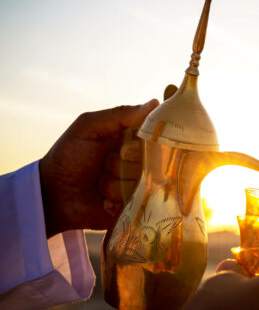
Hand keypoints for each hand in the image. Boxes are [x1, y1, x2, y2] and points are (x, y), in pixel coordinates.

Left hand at [39, 100, 158, 237]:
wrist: (52, 194)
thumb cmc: (68, 157)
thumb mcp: (88, 127)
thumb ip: (120, 115)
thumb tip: (155, 103)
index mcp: (132, 140)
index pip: (155, 138)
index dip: (142, 144)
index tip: (125, 148)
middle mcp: (138, 162)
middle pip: (150, 164)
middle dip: (122, 167)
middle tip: (103, 166)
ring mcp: (137, 186)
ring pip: (142, 186)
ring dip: (115, 187)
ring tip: (99, 186)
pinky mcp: (133, 207)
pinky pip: (137, 205)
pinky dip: (117, 204)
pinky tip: (103, 202)